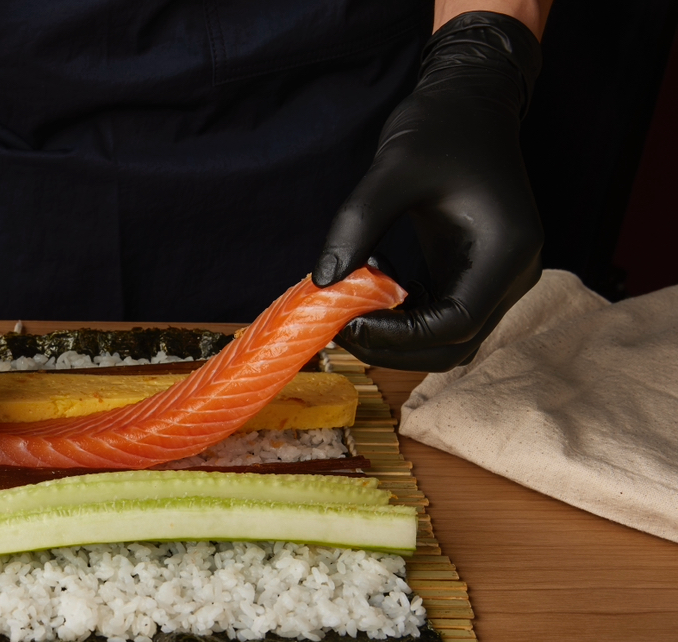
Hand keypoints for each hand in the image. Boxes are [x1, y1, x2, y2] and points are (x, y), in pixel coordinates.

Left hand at [314, 12, 543, 371]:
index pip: (456, 324)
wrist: (471, 98)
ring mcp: (498, 277)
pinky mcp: (477, 273)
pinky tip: (374, 281)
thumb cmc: (440, 125)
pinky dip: (405, 315)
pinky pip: (442, 315)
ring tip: (352, 303)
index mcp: (506, 251)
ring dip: (397, 335)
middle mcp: (513, 273)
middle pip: (455, 344)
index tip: (348, 322)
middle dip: (395, 346)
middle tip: (340, 327)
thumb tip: (323, 283)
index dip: (399, 336)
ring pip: (448, 337)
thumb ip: (357, 225)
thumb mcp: (392, 169)